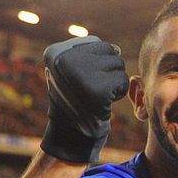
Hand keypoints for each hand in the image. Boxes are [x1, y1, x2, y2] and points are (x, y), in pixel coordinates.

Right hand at [41, 35, 127, 163]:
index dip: (98, 63)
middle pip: (109, 51)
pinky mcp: (97, 90)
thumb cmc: (76, 100)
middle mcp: (64, 60)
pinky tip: (104, 102)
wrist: (71, 134)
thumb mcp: (73, 71)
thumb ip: (90, 54)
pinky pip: (122, 81)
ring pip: (118, 65)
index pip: (96, 43)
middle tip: (93, 88)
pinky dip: (119, 93)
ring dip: (114, 82)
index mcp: (55, 53)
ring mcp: (80, 75)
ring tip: (98, 94)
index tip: (84, 80)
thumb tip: (116, 49)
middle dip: (108, 71)